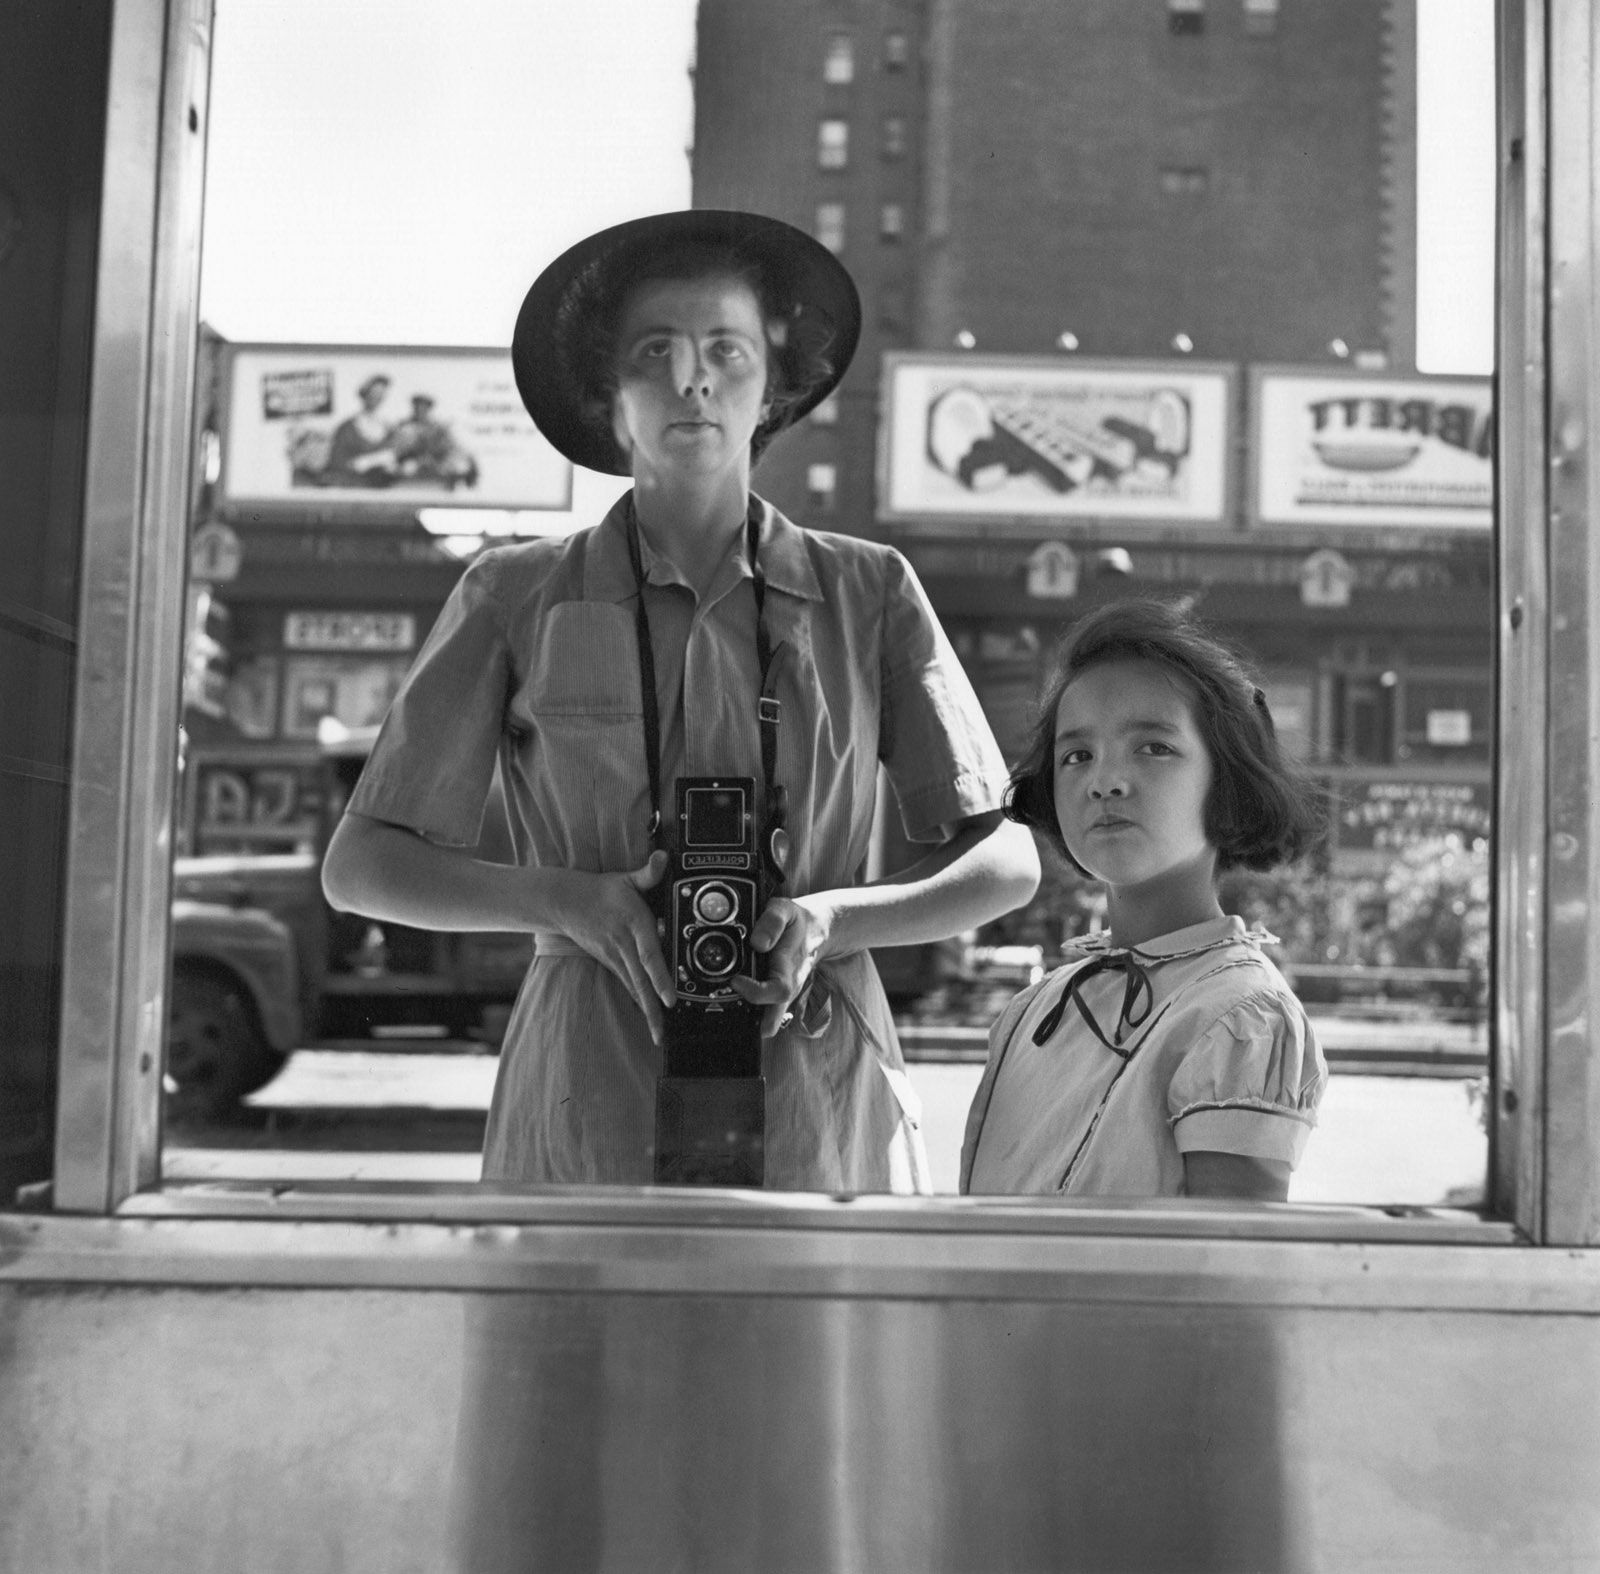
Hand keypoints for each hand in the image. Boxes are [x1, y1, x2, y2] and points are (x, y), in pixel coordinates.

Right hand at [542, 852, 672, 1040]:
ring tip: (658, 1035)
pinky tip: (648, 1019)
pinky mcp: (611, 962)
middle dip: (653, 1008)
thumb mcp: (625, 879)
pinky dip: (639, 1002)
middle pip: (642, 981)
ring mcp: (616, 957)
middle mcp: (624, 945)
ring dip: (647, 1012)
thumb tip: (664, 858)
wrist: (565, 902)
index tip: (670, 997)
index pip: (649, 954)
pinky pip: (628, 985)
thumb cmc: (601, 890)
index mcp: (633, 924)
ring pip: (635, 988)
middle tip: (663, 1032)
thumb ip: (648, 872)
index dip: (660, 976)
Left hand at [731, 894, 833, 1037]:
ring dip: (751, 1022)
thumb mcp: (785, 909)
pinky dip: (752, 1013)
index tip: (736, 980)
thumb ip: (772, 922)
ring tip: (730, 1017)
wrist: (817, 930)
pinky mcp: (778, 994)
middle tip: (732, 1016)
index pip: (777, 990)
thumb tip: (758, 943)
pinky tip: (736, 1008)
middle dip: (753, 1024)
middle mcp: (788, 985)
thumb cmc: (796, 921)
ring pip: (770, 1020)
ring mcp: (785, 992)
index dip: (756, 991)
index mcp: (789, 966)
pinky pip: (766, 1012)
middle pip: (774, 1018)